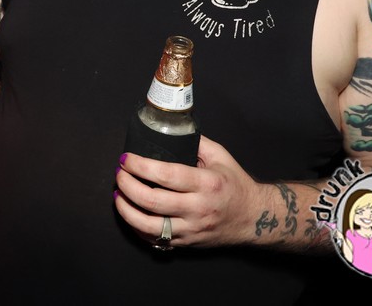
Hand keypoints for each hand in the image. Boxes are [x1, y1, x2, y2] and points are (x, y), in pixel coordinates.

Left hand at [115, 135, 262, 247]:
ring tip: (117, 195)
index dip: (140, 166)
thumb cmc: (235, 183)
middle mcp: (198, 208)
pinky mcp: (186, 243)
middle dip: (127, 186)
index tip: (126, 159)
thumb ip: (196, 142)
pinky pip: (155, 240)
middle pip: (152, 201)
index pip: (166, 175)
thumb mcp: (221, 156)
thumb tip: (168, 130)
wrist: (254, 218)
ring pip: (149, 226)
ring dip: (126, 210)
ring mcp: (191, 229)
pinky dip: (137, 227)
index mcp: (206, 184)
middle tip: (119, 174)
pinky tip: (130, 213)